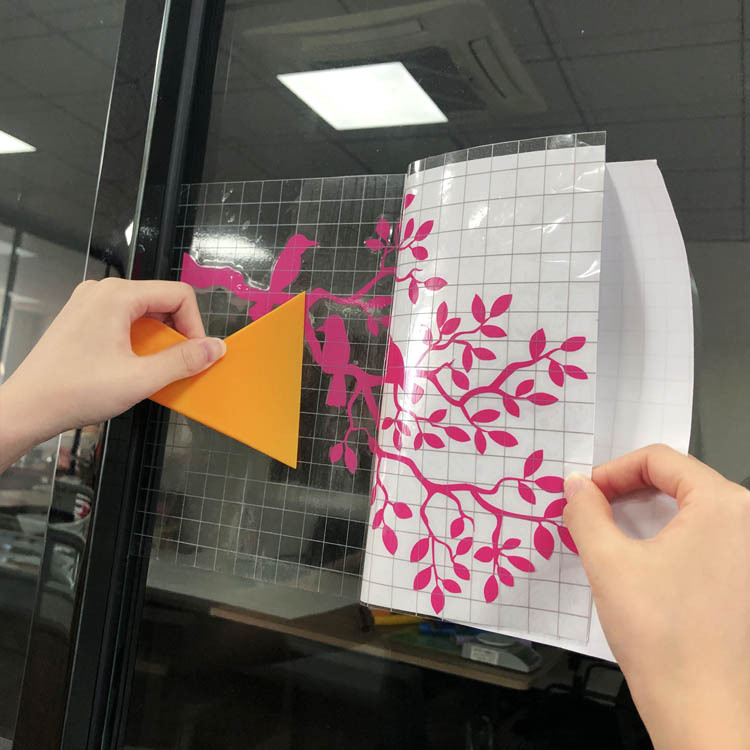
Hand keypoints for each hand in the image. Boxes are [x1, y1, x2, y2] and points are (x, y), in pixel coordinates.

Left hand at [0, 278, 224, 470]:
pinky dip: (138, 339)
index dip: (195, 326)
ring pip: (144, 311)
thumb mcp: (140, 379)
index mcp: (117, 296)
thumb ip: (183, 361)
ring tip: (153, 367)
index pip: (178, 295)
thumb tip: (216, 348)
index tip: (195, 356)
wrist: (27, 408)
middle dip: (177, 332)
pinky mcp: (83, 317)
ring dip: (158, 338)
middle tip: (176, 365)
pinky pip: (125, 319)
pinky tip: (133, 364)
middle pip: (162, 300)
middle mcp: (102, 291)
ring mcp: (89, 302)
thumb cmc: (75, 391)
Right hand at [564, 445, 749, 749]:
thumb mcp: (607, 561)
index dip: (613, 471)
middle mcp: (748, 522)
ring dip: (644, 515)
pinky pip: (704, 538)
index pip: (661, 459)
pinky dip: (666, 538)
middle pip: (677, 481)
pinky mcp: (745, 581)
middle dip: (626, 492)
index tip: (585, 495)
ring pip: (689, 511)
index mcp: (725, 505)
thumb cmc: (660, 632)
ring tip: (608, 537)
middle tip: (590, 514)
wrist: (702, 710)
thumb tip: (575, 484)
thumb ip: (585, 511)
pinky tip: (640, 562)